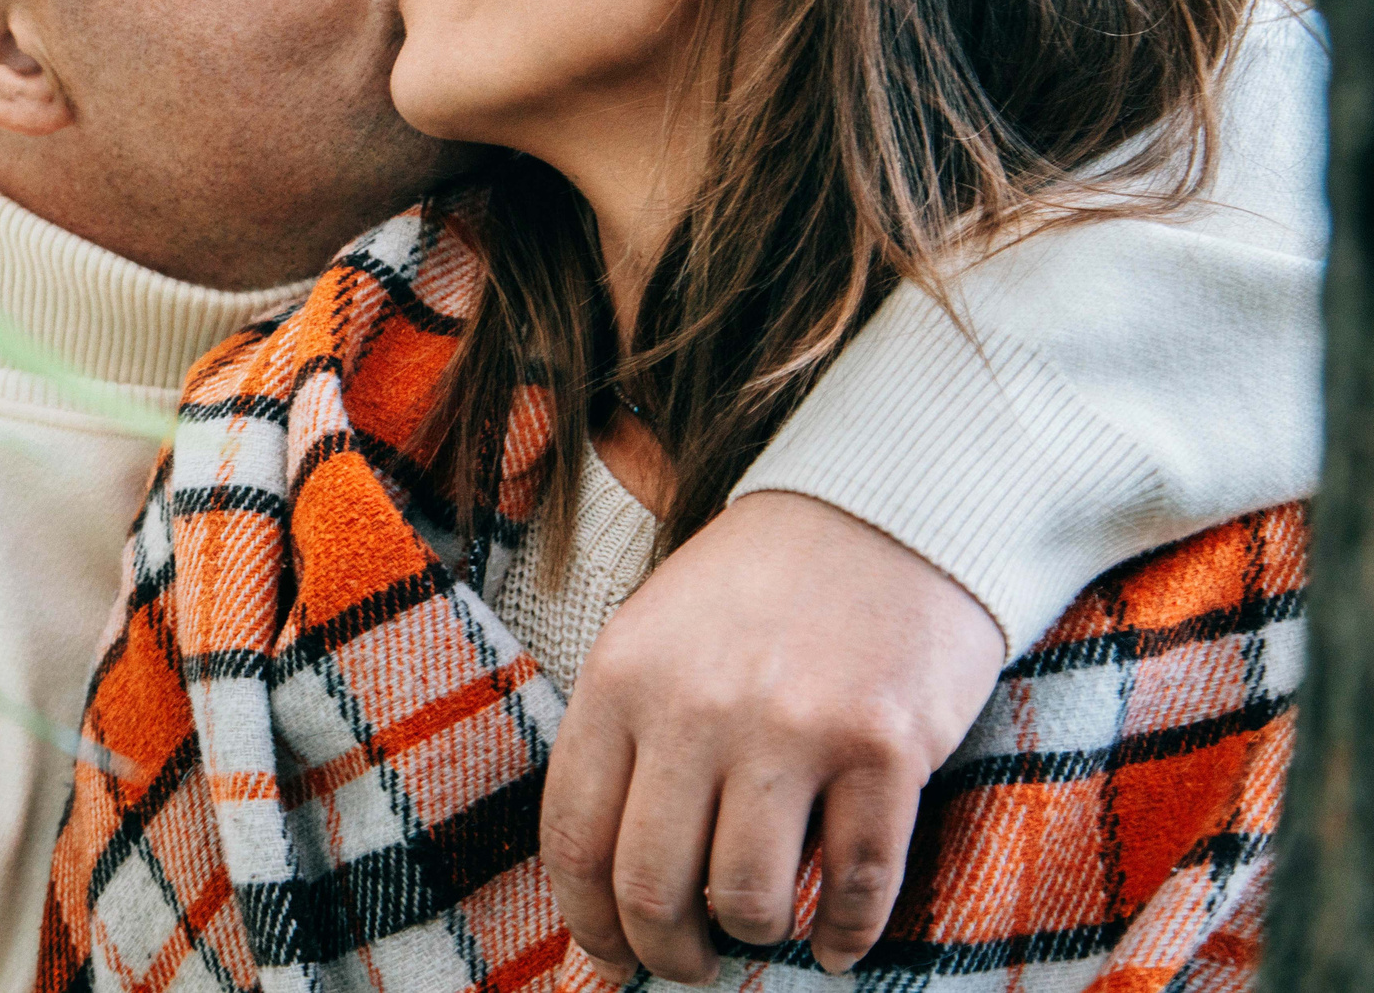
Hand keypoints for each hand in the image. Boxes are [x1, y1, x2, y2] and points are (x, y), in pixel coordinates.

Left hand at [539, 491, 1005, 982]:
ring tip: (761, 929)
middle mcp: (696, 708)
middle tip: (687, 962)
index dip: (587, 917)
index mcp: (622, 678)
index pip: (575, 835)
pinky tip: (835, 941)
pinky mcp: (886, 750)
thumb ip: (624, 740)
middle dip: (666, 950)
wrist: (883, 512)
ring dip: (754, 938)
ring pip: (750, 900)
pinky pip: (856, 886)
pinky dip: (844, 934)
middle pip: (654, 885)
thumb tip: (606, 881)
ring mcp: (793, 729)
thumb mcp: (653, 636)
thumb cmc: (756, 588)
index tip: (608, 954)